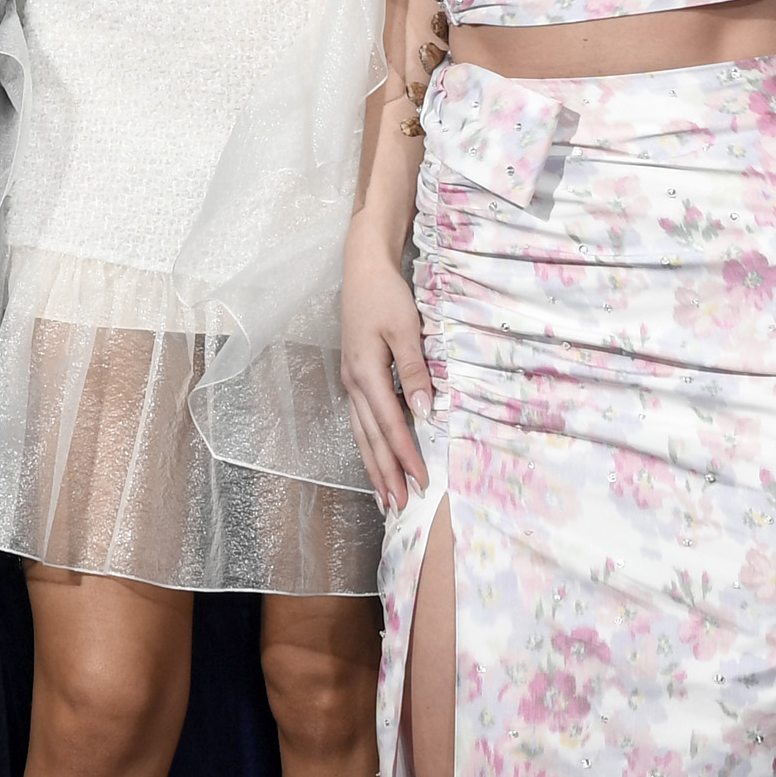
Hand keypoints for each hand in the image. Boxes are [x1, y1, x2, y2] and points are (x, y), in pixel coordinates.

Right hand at [338, 233, 429, 511]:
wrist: (362, 269)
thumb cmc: (386, 295)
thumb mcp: (406, 329)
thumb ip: (415, 371)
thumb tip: (425, 410)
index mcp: (366, 373)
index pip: (391, 425)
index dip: (406, 456)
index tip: (422, 482)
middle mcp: (353, 383)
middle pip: (370, 439)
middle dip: (386, 474)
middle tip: (400, 507)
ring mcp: (350, 381)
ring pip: (362, 434)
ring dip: (375, 467)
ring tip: (385, 497)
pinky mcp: (354, 377)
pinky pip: (361, 421)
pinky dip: (370, 446)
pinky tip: (377, 460)